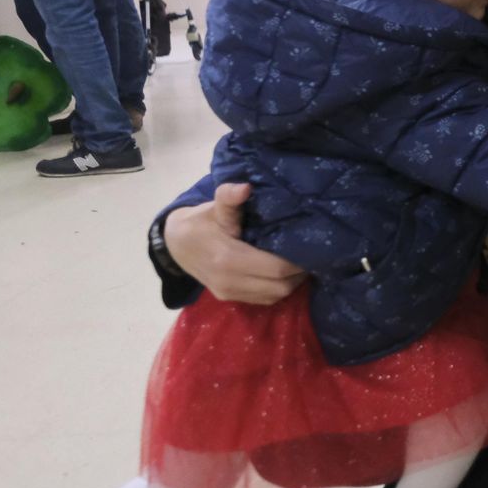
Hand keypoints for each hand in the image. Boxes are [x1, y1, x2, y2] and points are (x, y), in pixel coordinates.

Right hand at [165, 182, 304, 304]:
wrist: (175, 244)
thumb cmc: (200, 222)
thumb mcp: (213, 207)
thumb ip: (229, 197)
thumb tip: (245, 188)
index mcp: (228, 259)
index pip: (276, 268)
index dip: (298, 262)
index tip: (311, 248)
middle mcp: (229, 281)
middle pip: (280, 286)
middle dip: (299, 274)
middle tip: (311, 256)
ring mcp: (228, 293)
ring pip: (274, 296)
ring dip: (291, 283)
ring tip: (301, 264)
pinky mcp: (228, 298)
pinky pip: (263, 300)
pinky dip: (278, 289)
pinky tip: (285, 274)